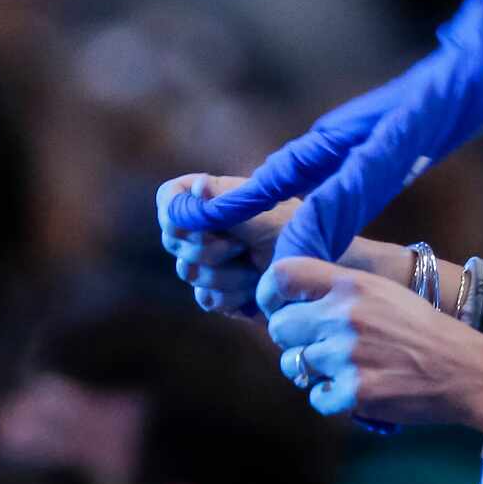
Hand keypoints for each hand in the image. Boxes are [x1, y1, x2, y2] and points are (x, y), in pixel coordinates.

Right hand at [157, 173, 296, 315]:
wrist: (313, 274)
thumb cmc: (294, 234)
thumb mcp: (261, 215)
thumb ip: (224, 204)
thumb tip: (197, 185)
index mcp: (215, 199)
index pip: (169, 199)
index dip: (176, 214)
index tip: (202, 224)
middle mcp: (207, 227)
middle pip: (174, 240)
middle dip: (210, 250)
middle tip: (243, 247)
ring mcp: (209, 261)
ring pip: (190, 273)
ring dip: (228, 275)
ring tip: (257, 268)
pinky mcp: (218, 290)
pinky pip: (206, 298)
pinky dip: (233, 296)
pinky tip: (254, 289)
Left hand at [260, 257, 482, 427]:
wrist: (462, 367)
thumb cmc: (423, 327)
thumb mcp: (384, 292)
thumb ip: (342, 291)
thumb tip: (297, 300)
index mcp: (352, 285)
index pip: (285, 275)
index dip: (270, 292)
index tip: (276, 306)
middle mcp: (343, 316)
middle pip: (280, 327)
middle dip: (292, 338)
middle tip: (315, 343)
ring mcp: (345, 356)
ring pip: (295, 365)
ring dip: (312, 370)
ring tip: (342, 367)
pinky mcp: (352, 392)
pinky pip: (315, 397)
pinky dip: (330, 396)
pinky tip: (354, 388)